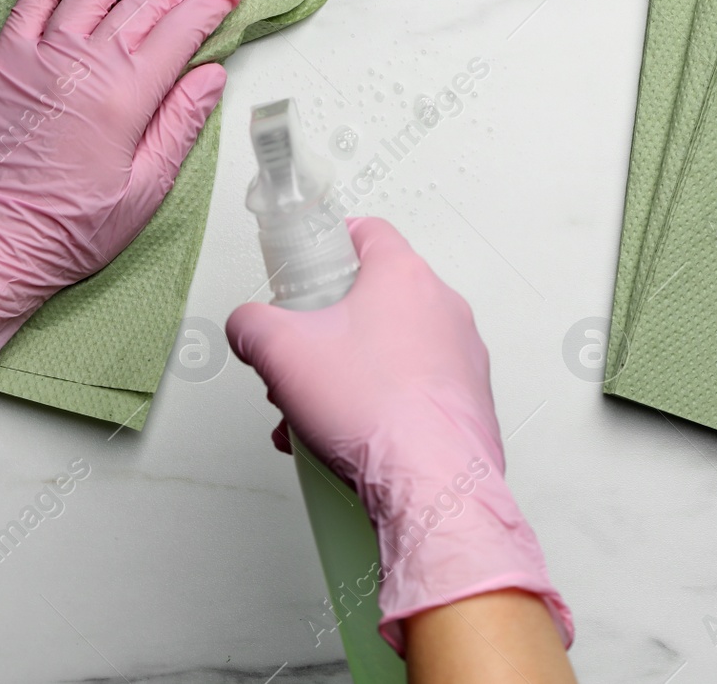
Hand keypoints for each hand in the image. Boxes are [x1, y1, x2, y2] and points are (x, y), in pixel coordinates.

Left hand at [0, 0, 247, 396]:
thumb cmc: (67, 230)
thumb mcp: (144, 191)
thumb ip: (178, 125)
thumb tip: (209, 76)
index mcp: (125, 98)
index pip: (181, 31)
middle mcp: (83, 65)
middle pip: (144, 0)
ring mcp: (39, 58)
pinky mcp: (3, 63)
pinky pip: (31, 2)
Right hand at [225, 218, 572, 653]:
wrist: (432, 483)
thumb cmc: (372, 410)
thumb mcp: (279, 353)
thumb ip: (251, 325)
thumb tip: (246, 326)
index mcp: (403, 276)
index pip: (368, 233)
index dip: (330, 245)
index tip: (307, 268)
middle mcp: (443, 309)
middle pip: (375, 299)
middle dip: (327, 331)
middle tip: (300, 359)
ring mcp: (462, 356)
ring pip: (392, 350)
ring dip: (347, 375)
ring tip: (311, 416)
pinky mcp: (469, 401)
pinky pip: (414, 391)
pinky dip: (379, 407)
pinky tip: (345, 443)